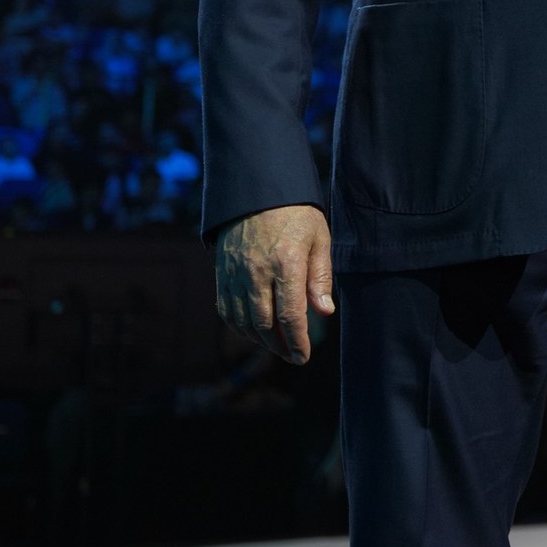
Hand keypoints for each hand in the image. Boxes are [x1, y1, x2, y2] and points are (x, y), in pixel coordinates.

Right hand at [215, 203, 334, 363]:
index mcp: (285, 262)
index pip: (290, 315)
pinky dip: (239, 327)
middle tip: (293, 356)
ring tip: (277, 346)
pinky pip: (226, 310)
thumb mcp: (319, 239)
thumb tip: (324, 312)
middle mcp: (256, 271)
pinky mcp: (222, 272)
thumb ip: (321, 277)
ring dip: (260, 341)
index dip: (297, 341)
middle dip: (279, 347)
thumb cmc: (296, 215)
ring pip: (243, 321)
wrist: (258, 190)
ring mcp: (235, 273)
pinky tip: (254, 331)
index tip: (304, 357)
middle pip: (264, 324)